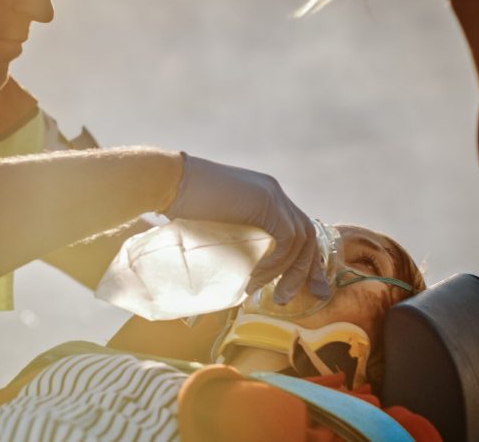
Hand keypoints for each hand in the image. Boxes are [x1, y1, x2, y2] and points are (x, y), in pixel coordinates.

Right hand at [163, 154, 328, 303]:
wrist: (170, 183)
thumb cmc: (183, 207)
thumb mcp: (219, 225)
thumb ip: (238, 240)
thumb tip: (242, 273)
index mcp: (266, 196)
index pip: (297, 229)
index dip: (303, 259)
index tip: (302, 287)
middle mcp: (275, 193)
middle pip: (307, 234)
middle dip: (308, 269)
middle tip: (303, 296)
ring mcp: (273, 196)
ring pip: (300, 239)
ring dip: (290, 272)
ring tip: (274, 295)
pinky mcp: (266, 203)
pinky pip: (286, 239)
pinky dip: (277, 262)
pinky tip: (259, 277)